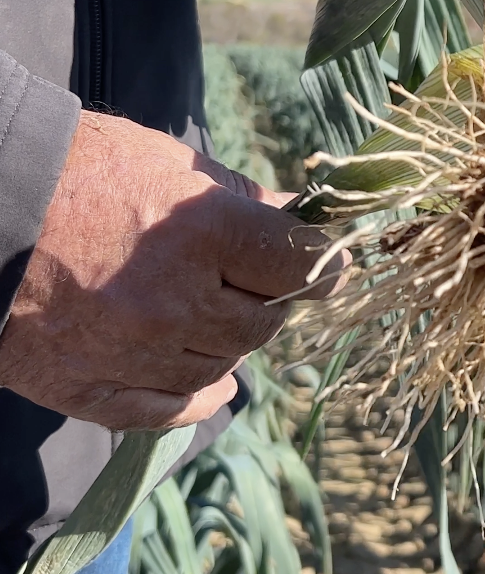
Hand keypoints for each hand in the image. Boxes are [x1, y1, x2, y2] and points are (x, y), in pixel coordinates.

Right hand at [0, 113, 343, 430]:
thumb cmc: (74, 170)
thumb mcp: (165, 162)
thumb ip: (240, 196)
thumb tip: (301, 213)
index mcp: (200, 232)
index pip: (302, 266)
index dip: (320, 262)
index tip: (320, 260)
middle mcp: (172, 301)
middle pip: (263, 324)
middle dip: (264, 300)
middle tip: (244, 278)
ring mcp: (128, 352)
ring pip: (221, 368)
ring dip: (226, 343)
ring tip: (204, 311)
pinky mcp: (85, 388)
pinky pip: (167, 411)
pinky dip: (196, 397)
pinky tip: (210, 382)